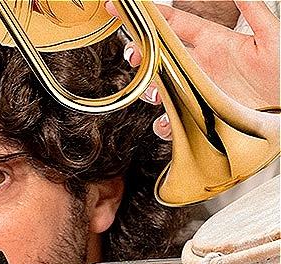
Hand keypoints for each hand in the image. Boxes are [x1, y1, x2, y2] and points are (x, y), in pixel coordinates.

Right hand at [106, 1, 279, 138]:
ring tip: (151, 92)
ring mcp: (198, 92)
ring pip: (160, 88)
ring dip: (148, 90)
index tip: (123, 8)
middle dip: (140, 55)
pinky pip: (174, 122)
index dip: (149, 16)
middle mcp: (201, 67)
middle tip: (133, 55)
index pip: (175, 24)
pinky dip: (165, 125)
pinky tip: (166, 122)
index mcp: (214, 42)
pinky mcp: (201, 118)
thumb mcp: (271, 37)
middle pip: (159, 57)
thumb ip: (254, 9)